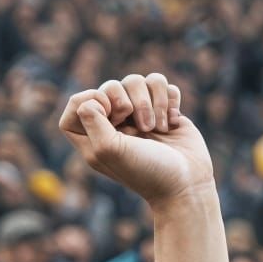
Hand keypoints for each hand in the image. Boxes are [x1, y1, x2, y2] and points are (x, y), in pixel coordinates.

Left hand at [59, 72, 212, 208]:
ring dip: (150, 102)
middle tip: (138, 128)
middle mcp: (113, 125)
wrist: (186, 181)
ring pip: (136, 81)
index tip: (105, 112)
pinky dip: (168, 99)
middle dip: (126, 100)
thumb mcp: (111, 150)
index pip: (76, 106)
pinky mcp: (162, 108)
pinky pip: (160, 83)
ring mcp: (138, 115)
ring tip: (157, 128)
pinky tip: (171, 123)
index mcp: (94, 140)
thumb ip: (93, 123)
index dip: (87, 100)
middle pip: (108, 87)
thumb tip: (88, 101)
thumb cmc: (146, 170)